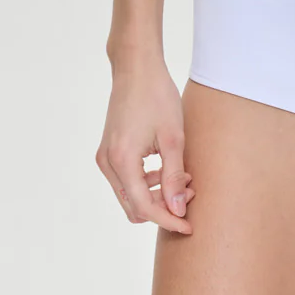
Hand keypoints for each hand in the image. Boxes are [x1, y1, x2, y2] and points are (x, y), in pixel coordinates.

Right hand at [95, 58, 195, 233]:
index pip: (144, 207)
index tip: (189, 226)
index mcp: (122, 161)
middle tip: (189, 194)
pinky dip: (147, 183)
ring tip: (184, 180)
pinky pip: (126, 181)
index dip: (168, 219)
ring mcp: (105, 157)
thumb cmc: (157, 97)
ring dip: (156, 195)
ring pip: (130, 196)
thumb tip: (177, 210)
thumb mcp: (173, 137)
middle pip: (134, 206)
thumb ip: (174, 176)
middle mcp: (108, 163)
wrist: (136, 69)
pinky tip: (168, 170)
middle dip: (163, 207)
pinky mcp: (109, 151)